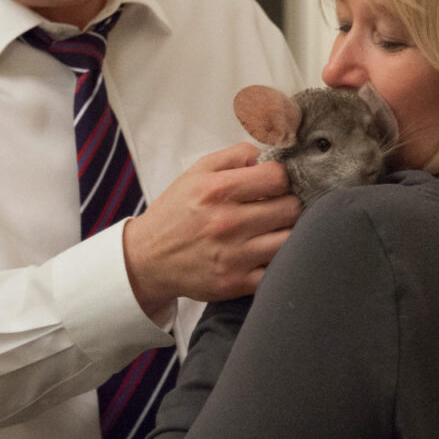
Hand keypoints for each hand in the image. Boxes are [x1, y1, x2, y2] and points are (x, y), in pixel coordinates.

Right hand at [123, 143, 299, 316]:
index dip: (281, 178)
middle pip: (290, 208)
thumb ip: (234, 156)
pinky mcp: (237, 283)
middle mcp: (227, 222)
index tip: (274, 185)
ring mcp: (234, 256)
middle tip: (276, 208)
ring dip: (286, 233)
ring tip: (273, 230)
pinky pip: (277, 270)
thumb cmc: (176, 213)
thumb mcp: (196, 173)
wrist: (147, 259)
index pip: (277, 177)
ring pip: (290, 240)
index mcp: (217, 191)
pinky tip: (266, 253)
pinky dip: (278, 261)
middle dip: (287, 204)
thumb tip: (265, 155)